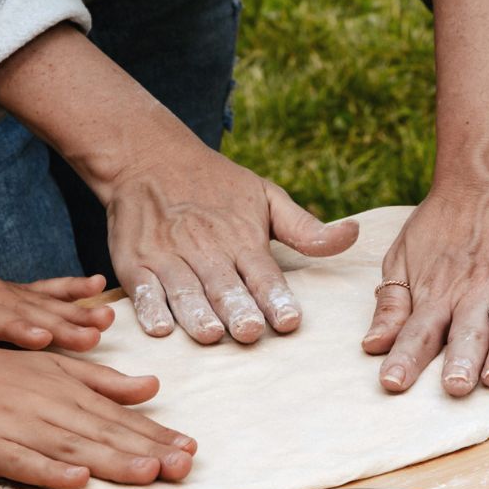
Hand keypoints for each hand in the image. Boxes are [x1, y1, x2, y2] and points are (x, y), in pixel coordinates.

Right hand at [0, 23, 356, 344]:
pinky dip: (149, 308)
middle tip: (251, 332)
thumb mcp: (265, 196)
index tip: (288, 321)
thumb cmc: (215, 183)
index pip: (262, 273)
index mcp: (241, 237)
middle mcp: (205, 248)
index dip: (276, 298)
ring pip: (184, 289)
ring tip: (211, 334)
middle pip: (224, 285)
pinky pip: (143, 288)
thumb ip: (306, 228)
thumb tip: (353, 235)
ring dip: (197, 313)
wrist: (146, 155)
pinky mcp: (135, 262)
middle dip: (238, 309)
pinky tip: (160, 328)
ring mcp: (167, 256)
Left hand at [0, 273, 115, 350]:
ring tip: (106, 318)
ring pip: (43, 302)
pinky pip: (46, 290)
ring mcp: (1, 290)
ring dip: (77, 311)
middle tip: (91, 336)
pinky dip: (72, 288)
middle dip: (61, 324)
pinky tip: (97, 285)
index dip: (17, 327)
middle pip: (28, 310)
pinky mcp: (12, 294)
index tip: (42, 338)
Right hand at [0, 336, 195, 488]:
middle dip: (148, 450)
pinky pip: (23, 461)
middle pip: (106, 433)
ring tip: (149, 472)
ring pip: (74, 446)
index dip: (156, 433)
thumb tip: (152, 387)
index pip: (120, 416)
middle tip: (185, 465)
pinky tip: (76, 478)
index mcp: (68, 388)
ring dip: (113, 460)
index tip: (190, 448)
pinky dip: (50, 469)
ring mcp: (20, 427)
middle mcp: (51, 406)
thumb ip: (103, 380)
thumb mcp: (52, 366)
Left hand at [362, 163, 488, 394]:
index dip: (406, 359)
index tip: (392, 383)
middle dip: (460, 362)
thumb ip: (391, 303)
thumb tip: (372, 345)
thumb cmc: (442, 222)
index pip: (417, 333)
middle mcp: (474, 294)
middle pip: (466, 334)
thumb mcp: (403, 256)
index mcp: (437, 293)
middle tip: (454, 387)